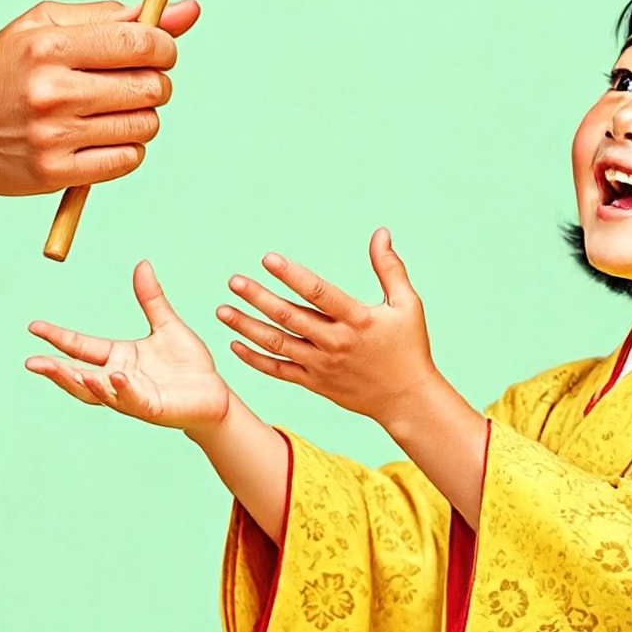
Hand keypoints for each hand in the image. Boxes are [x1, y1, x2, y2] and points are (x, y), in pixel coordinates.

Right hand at [0, 0, 199, 194]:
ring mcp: (53, 136)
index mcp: (50, 45)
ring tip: (112, 109)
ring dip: (142, 116)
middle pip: (151, 86)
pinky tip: (102, 136)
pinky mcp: (54, 172)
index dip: (164, 45)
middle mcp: (52, 90)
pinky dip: (127, 147)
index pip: (141, 42)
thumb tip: (187, 10)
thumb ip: (115, 16)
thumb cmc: (4, 67)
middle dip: (155, 81)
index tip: (159, 50)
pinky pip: (127, 159)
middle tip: (133, 81)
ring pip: (145, 125)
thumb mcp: (46, 24)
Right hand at [26, 260, 231, 428]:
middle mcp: (119, 378)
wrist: (215, 394)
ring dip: (80, 382)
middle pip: (79, 375)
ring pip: (98, 392)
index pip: (81, 346)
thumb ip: (151, 299)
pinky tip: (113, 377)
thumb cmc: (189, 365)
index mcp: (118, 357)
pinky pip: (132, 399)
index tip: (34, 326)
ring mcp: (133, 396)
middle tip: (31, 363)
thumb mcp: (166, 325)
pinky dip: (120, 389)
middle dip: (55, 370)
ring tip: (61, 370)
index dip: (58, 337)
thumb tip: (141, 265)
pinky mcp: (152, 408)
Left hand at [217, 229, 489, 525]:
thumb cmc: (409, 347)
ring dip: (247, 326)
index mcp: (357, 319)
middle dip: (258, 298)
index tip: (268, 259)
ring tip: (222, 310)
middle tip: (233, 281)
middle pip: (290, 317)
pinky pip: (279, 371)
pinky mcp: (315, 383)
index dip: (292, 275)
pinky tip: (234, 343)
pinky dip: (255, 359)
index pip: (319, 293)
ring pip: (277, 344)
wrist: (407, 400)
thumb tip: (380, 232)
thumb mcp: (407, 305)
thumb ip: (390, 268)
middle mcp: (335, 342)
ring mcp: (322, 365)